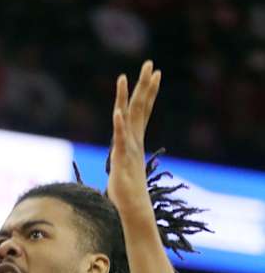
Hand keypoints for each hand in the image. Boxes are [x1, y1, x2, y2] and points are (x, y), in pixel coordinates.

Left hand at [107, 60, 161, 213]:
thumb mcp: (124, 167)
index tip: (156, 73)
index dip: (149, 91)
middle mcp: (133, 140)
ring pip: (128, 117)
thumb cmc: (127, 192)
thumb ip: (125, 158)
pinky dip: (119, 125)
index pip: (143, 110)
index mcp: (134, 140)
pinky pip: (120, 139)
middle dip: (144, 84)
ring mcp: (127, 148)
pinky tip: (117, 112)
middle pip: (140, 107)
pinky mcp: (120, 158)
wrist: (132, 208)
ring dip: (127, 97)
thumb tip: (127, 156)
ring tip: (125, 77)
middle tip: (151, 63)